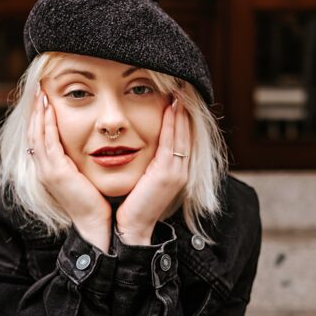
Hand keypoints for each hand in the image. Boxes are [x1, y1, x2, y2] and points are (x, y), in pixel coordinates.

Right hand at [29, 85, 110, 249]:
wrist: (96, 223)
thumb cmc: (97, 201)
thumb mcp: (84, 176)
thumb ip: (81, 160)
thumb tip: (89, 144)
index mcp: (51, 169)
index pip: (40, 138)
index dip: (40, 118)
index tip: (45, 99)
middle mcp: (44, 168)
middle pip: (33, 133)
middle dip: (36, 110)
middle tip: (39, 89)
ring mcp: (46, 170)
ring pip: (36, 134)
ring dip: (38, 112)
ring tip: (41, 93)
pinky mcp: (55, 172)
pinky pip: (46, 142)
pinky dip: (46, 123)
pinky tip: (50, 108)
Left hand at [116, 96, 190, 244]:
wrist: (130, 229)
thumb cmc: (129, 205)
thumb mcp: (140, 179)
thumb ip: (144, 163)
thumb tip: (134, 144)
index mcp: (174, 170)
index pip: (179, 137)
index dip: (179, 116)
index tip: (175, 96)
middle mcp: (180, 169)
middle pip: (186, 132)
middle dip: (184, 109)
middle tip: (181, 86)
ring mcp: (177, 172)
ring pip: (182, 134)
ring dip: (181, 111)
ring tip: (179, 90)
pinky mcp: (168, 174)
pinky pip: (173, 143)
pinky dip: (173, 124)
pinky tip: (171, 107)